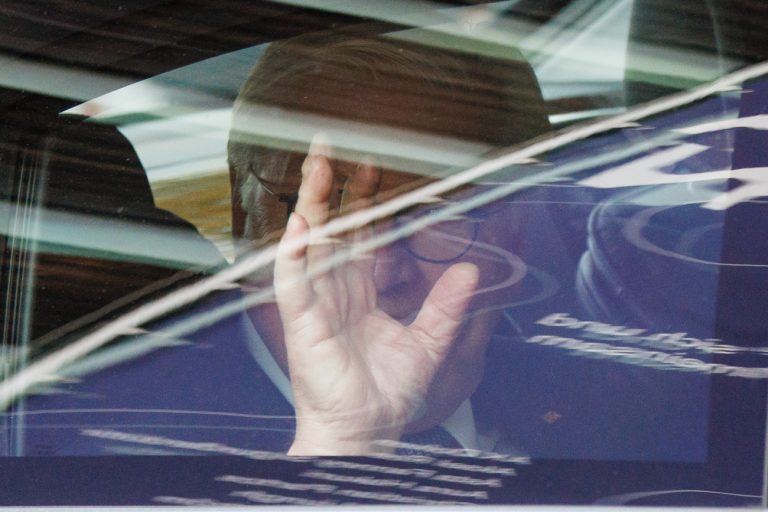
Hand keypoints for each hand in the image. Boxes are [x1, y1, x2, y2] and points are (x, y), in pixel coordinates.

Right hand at [274, 135, 478, 454]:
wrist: (368, 430)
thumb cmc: (387, 395)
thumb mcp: (428, 343)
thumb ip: (446, 305)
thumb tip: (471, 271)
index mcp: (361, 292)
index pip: (361, 233)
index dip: (365, 199)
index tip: (372, 165)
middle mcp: (336, 291)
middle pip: (331, 227)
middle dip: (331, 186)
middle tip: (331, 147)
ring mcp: (317, 304)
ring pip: (310, 244)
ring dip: (312, 205)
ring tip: (316, 168)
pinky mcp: (304, 323)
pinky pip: (295, 282)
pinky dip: (295, 253)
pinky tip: (300, 225)